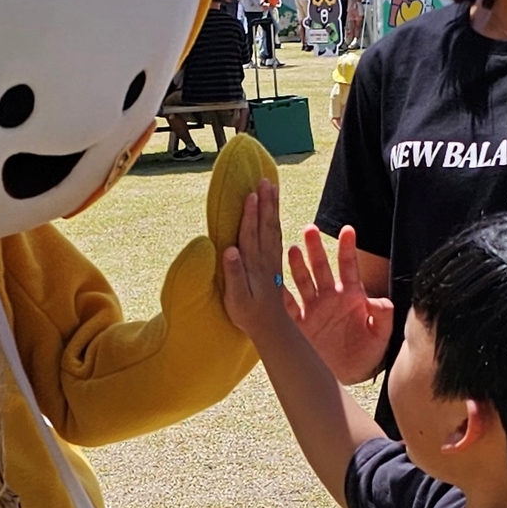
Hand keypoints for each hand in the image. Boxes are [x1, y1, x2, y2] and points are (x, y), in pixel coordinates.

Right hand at [221, 179, 289, 345]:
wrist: (270, 326)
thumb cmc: (247, 314)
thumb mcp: (236, 299)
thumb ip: (233, 274)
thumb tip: (230, 250)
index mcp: (253, 265)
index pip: (251, 234)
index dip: (250, 214)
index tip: (251, 194)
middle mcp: (264, 259)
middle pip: (265, 226)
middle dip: (265, 203)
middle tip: (264, 181)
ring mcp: (271, 259)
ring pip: (273, 228)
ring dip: (272, 207)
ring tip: (271, 187)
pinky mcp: (274, 262)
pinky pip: (276, 235)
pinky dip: (275, 219)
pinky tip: (274, 210)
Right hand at [286, 225, 393, 383]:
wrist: (350, 374)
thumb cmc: (368, 352)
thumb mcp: (380, 335)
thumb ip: (383, 316)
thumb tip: (382, 302)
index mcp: (351, 295)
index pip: (349, 266)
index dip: (348, 248)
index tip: (348, 230)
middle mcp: (329, 297)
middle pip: (321, 267)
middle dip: (315, 249)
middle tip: (310, 229)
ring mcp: (312, 309)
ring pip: (302, 281)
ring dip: (297, 266)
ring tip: (292, 250)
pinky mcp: (299, 324)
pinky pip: (287, 306)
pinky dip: (280, 295)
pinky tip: (273, 282)